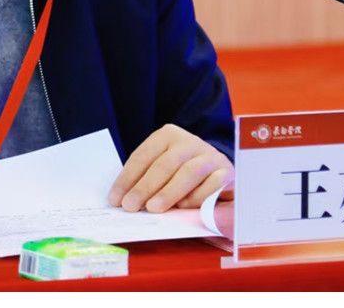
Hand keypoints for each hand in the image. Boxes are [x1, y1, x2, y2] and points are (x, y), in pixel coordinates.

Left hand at [106, 124, 233, 212]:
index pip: (144, 156)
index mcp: (168, 136)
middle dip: (146, 186)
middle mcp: (191, 142)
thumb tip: (124, 202)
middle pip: (166, 163)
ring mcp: (211, 155)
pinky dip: (197, 197)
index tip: (115, 200)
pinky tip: (184, 207)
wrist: (216, 172)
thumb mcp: (160, 171)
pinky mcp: (227, 171)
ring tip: (153, 208)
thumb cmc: (179, 175)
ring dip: (169, 192)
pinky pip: (212, 185)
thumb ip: (145, 181)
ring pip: (190, 171)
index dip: (127, 178)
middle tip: (131, 206)